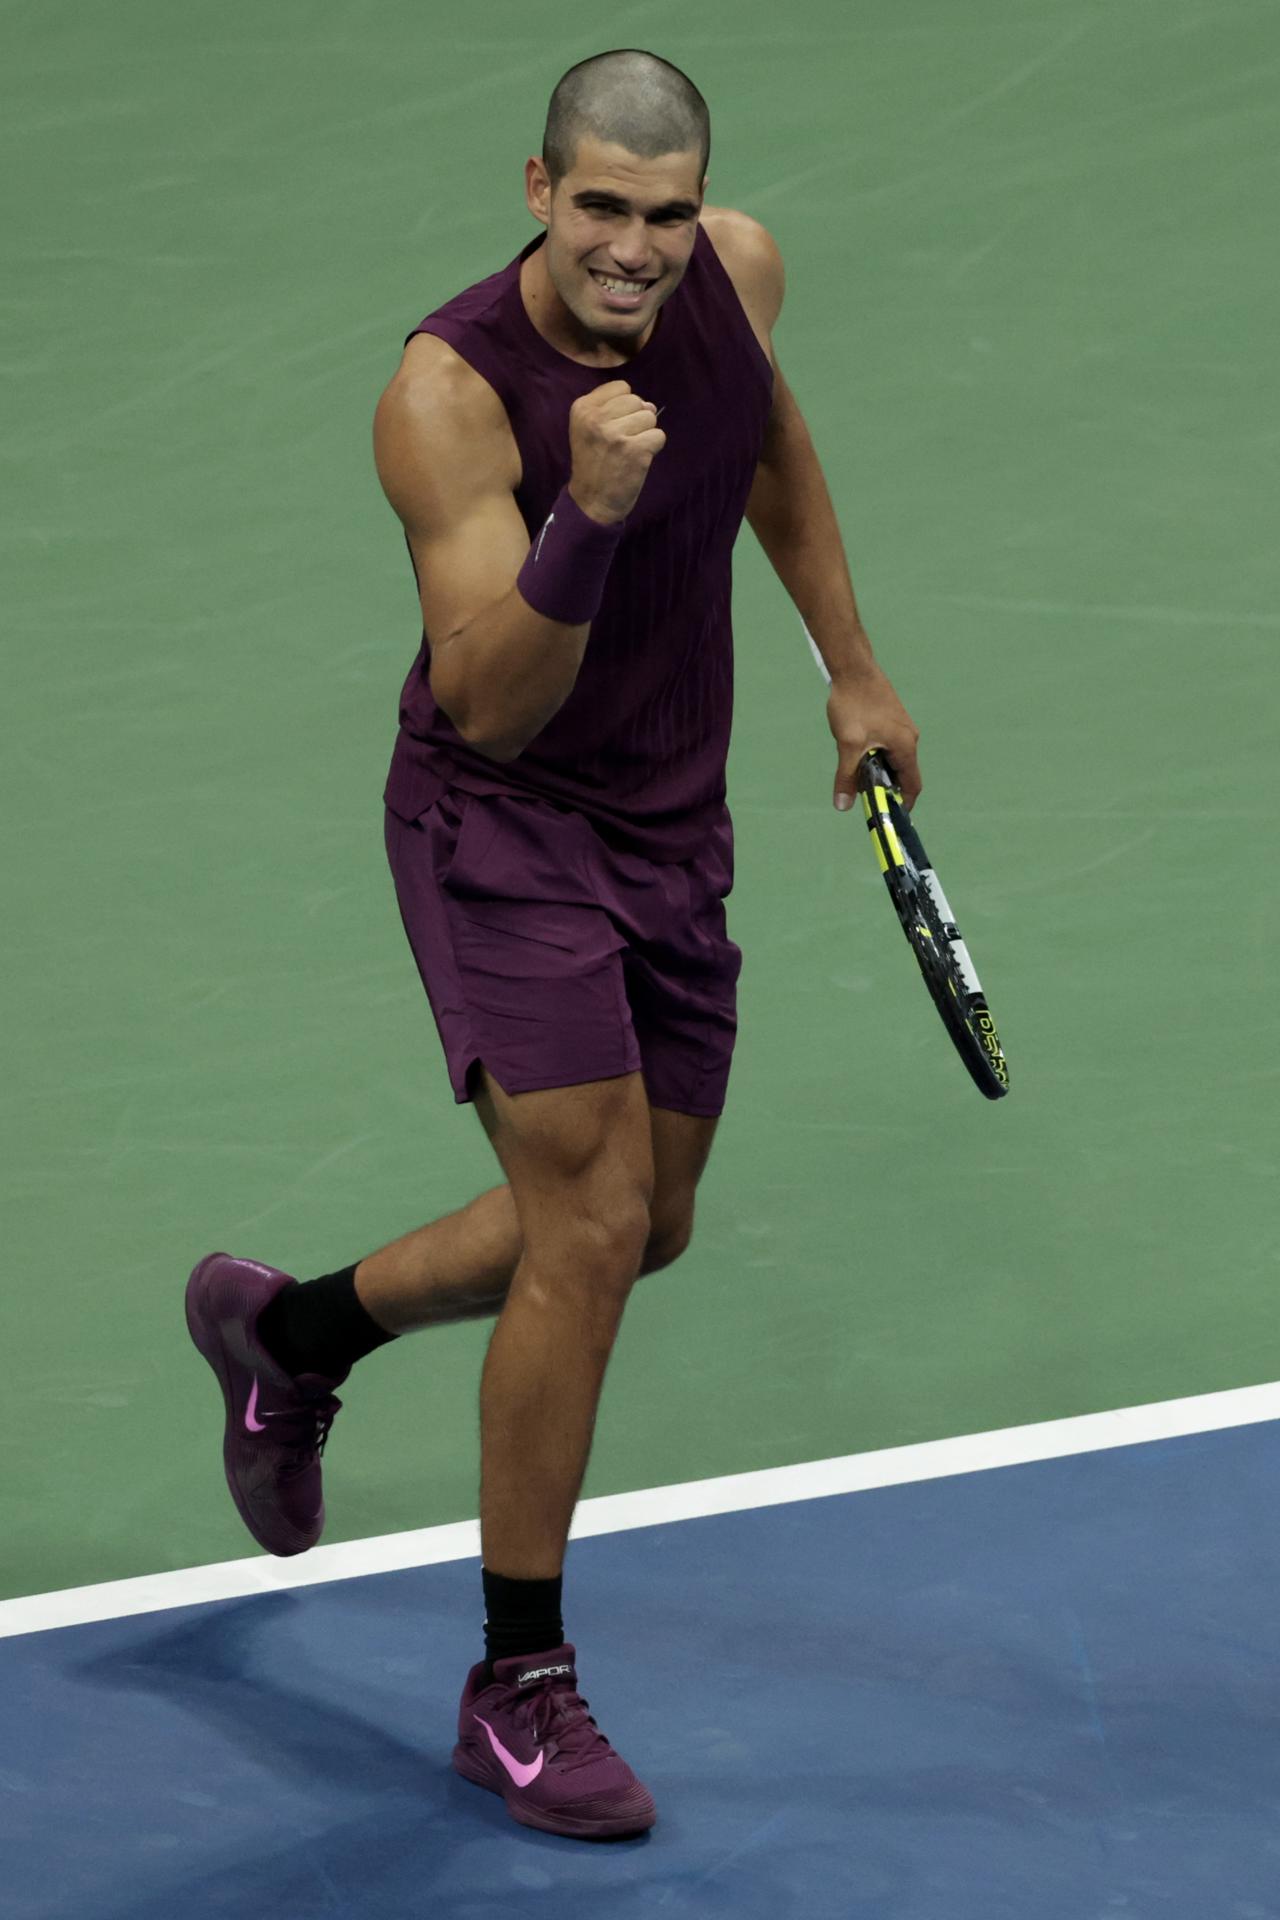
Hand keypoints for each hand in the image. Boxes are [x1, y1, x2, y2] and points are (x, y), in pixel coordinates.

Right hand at [567, 381, 666, 524]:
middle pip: (637, 401)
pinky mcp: (635, 450)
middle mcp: (597, 418)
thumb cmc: (593, 463)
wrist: (591, 502)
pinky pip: (659, 436)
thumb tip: (650, 405)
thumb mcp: (588, 428)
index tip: (615, 424)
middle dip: (636, 419)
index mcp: (582, 408)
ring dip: (645, 434)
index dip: (625, 405)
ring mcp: (616, 434)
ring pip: (650, 417)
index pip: (621, 387)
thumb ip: (614, 409)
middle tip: (622, 442)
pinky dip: (653, 448)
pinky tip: (638, 460)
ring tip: (629, 451)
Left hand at [827, 659, 920, 810]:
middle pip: (902, 773)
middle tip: (865, 797)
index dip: (903, 803)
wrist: (853, 668)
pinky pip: (888, 745)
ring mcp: (901, 727)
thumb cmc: (854, 704)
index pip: (912, 784)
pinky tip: (856, 752)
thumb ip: (846, 777)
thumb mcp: (847, 745)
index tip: (890, 815)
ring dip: (878, 770)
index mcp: (905, 746)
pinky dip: (876, 756)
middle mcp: (909, 737)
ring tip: (856, 774)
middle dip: (886, 787)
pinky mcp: (891, 719)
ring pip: (893, 758)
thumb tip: (843, 806)